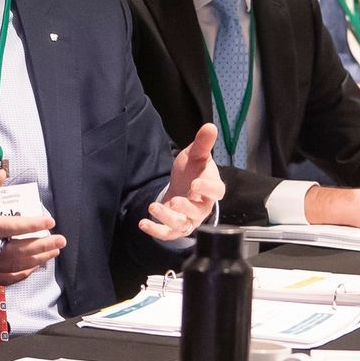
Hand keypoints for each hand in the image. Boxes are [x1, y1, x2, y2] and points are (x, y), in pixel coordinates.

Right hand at [0, 171, 62, 284]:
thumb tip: (2, 175)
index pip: (10, 227)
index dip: (32, 225)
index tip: (49, 221)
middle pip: (17, 250)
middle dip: (42, 245)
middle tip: (60, 240)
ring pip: (14, 266)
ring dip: (37, 260)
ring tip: (53, 252)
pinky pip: (4, 278)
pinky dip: (22, 274)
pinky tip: (33, 266)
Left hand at [140, 124, 222, 240]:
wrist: (183, 188)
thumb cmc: (193, 172)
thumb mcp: (196, 156)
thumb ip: (203, 144)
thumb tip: (210, 126)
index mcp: (211, 188)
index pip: (216, 192)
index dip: (207, 189)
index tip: (195, 185)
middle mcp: (202, 207)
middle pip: (198, 211)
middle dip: (186, 208)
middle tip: (174, 201)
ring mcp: (189, 219)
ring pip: (182, 224)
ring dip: (168, 218)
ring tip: (153, 207)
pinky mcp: (175, 228)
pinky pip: (168, 234)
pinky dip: (155, 231)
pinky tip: (143, 223)